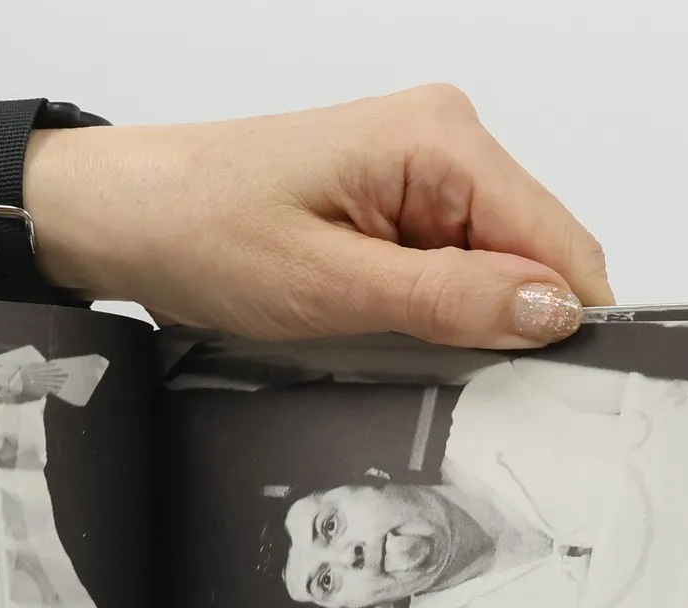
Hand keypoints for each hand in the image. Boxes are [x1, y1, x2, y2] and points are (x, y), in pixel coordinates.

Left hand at [0, 88, 611, 348]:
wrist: (128, 214)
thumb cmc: (202, 229)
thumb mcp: (332, 286)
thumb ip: (452, 301)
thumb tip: (552, 311)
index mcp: (442, 139)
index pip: (560, 242)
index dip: (559, 322)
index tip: (541, 388)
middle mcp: (444, 139)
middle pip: (534, 256)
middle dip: (504, 323)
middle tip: (431, 367)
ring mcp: (421, 171)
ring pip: (493, 269)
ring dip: (458, 319)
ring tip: (378, 334)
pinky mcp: (395, 201)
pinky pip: (449, 267)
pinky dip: (427, 308)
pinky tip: (372, 321)